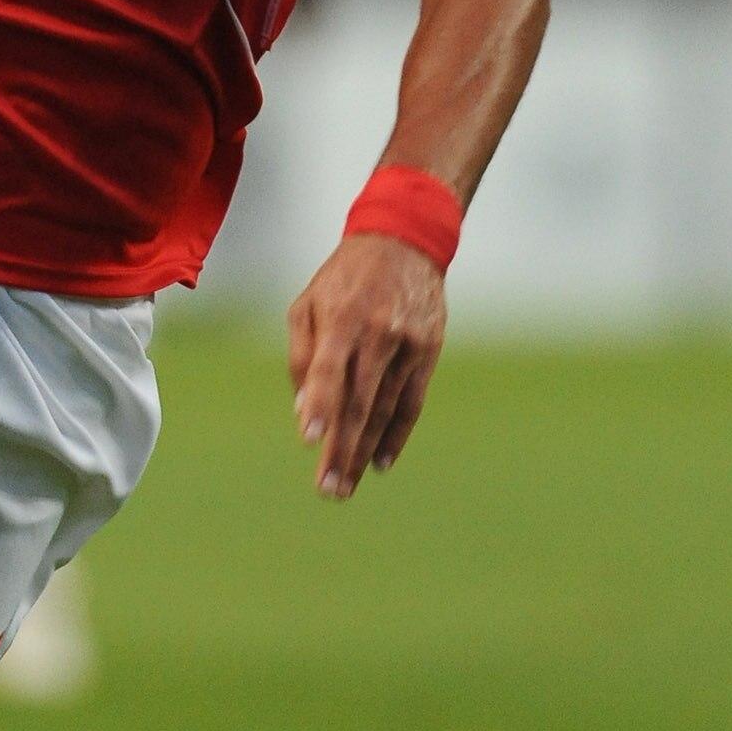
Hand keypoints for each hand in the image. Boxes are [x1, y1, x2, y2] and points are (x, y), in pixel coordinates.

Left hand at [286, 231, 446, 499]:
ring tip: (345, 485)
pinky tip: (380, 462)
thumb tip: (304, 411)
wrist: (405, 242)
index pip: (330, 368)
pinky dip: (395, 435)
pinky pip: (412, 402)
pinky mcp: (429, 352)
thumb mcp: (308, 302)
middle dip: (341, 448)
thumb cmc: (344, 278)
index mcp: (343, 316)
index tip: (310, 440)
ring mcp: (408, 344)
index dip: (321, 404)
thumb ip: (302, 355)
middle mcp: (378, 332)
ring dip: (364, 451)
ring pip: (385, 408)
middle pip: (359, 400)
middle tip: (328, 488)